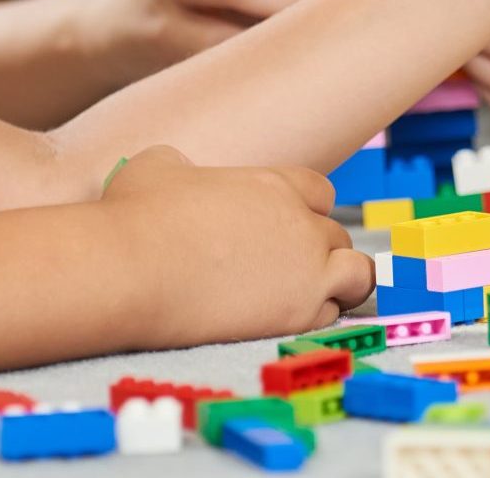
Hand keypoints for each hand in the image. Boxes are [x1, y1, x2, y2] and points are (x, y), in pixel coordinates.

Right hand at [98, 146, 372, 344]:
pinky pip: (331, 316)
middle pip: (338, 236)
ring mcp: (306, 269)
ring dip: (341, 284)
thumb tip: (179, 172)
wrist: (132, 270)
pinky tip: (288, 321)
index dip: (308, 211)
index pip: (321, 193)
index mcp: (274, 184)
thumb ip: (183, 167)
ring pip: (357, 275)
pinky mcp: (297, 313)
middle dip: (319, 252)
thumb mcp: (158, 166)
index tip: (286, 229)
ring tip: (313, 297)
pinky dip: (317, 318)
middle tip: (288, 271)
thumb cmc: (136, 215)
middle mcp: (300, 223)